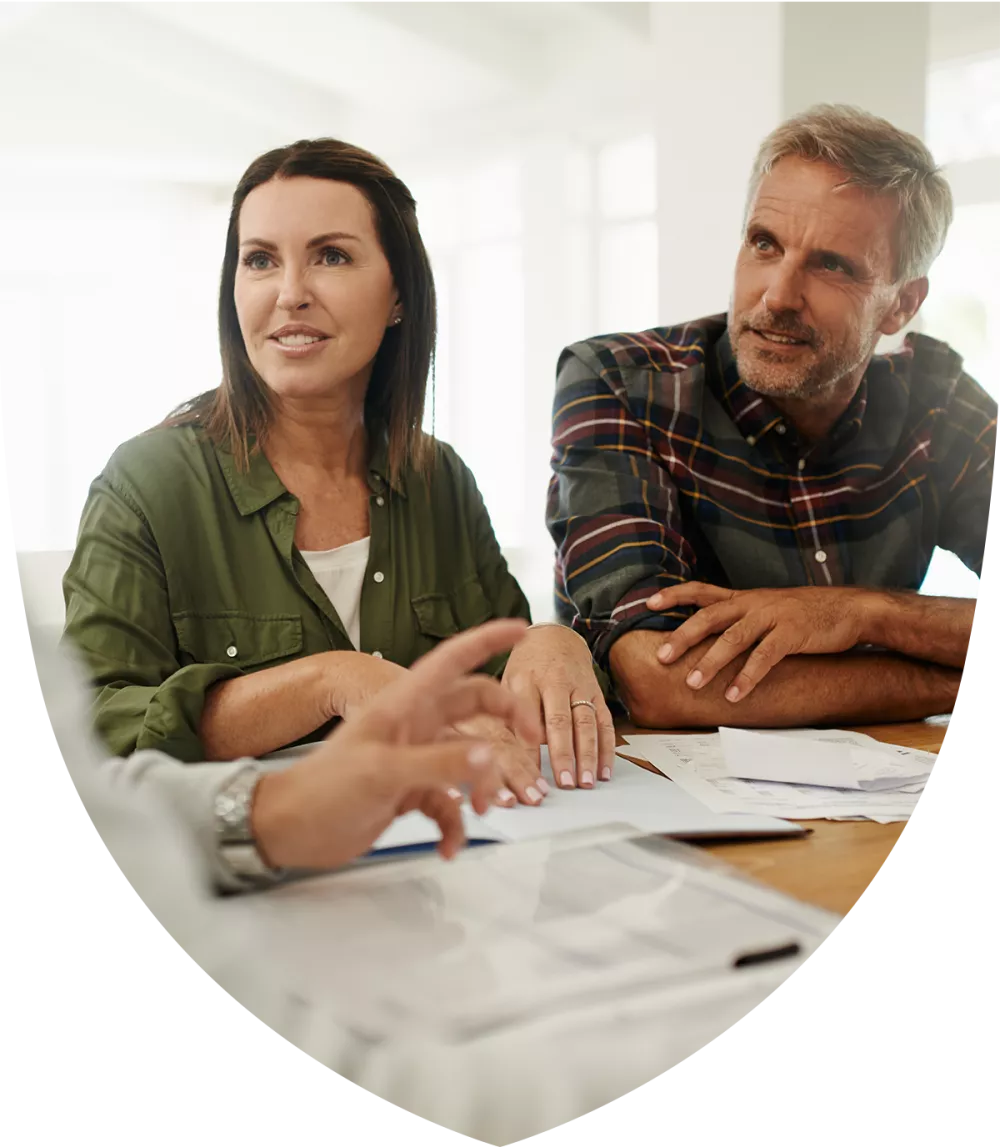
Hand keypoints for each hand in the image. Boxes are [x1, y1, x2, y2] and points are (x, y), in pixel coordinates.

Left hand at [252, 619, 542, 868]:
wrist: (288, 830)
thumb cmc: (322, 790)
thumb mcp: (383, 772)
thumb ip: (440, 763)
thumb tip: (492, 755)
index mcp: (404, 705)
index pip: (452, 660)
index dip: (487, 640)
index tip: (521, 629)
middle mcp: (413, 725)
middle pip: (473, 706)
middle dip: (505, 719)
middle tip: (529, 740)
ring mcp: (414, 758)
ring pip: (468, 759)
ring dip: (481, 785)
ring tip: (480, 811)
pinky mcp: (409, 791)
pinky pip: (448, 803)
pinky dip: (454, 825)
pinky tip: (447, 847)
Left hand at [501, 624, 614, 789]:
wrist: (554, 637)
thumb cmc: (525, 667)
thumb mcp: (507, 683)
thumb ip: (507, 716)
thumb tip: (508, 758)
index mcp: (525, 680)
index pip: (526, 716)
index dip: (528, 747)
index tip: (529, 775)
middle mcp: (554, 681)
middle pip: (559, 719)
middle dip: (563, 753)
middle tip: (564, 782)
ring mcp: (579, 686)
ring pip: (586, 722)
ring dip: (588, 754)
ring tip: (586, 782)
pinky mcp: (596, 692)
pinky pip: (604, 721)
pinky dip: (607, 748)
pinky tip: (604, 771)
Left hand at [647, 583, 876, 700]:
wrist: (851, 608)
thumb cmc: (806, 613)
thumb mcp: (768, 608)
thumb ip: (740, 619)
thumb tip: (709, 638)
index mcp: (744, 598)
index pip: (701, 590)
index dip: (674, 595)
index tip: (647, 602)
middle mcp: (753, 603)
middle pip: (709, 616)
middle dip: (682, 636)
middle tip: (660, 656)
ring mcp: (773, 617)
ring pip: (734, 638)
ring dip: (711, 661)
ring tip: (693, 682)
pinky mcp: (792, 634)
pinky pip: (764, 657)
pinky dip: (748, 677)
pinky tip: (735, 695)